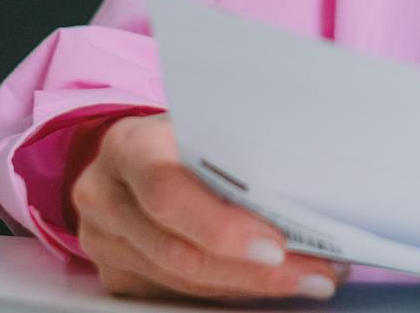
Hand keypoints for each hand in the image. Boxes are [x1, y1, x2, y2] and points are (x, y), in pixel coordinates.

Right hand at [66, 112, 345, 300]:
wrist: (134, 153)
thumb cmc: (183, 134)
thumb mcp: (202, 125)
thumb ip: (235, 152)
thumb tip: (308, 191)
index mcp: (128, 146)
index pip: (167, 192)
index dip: (221, 227)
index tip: (277, 245)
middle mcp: (105, 195)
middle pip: (179, 252)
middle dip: (254, 270)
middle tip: (314, 273)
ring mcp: (105, 241)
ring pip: (183, 282)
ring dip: (251, 286)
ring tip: (309, 277)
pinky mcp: (116, 275)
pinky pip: (177, 294)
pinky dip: (231, 292)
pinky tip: (270, 282)